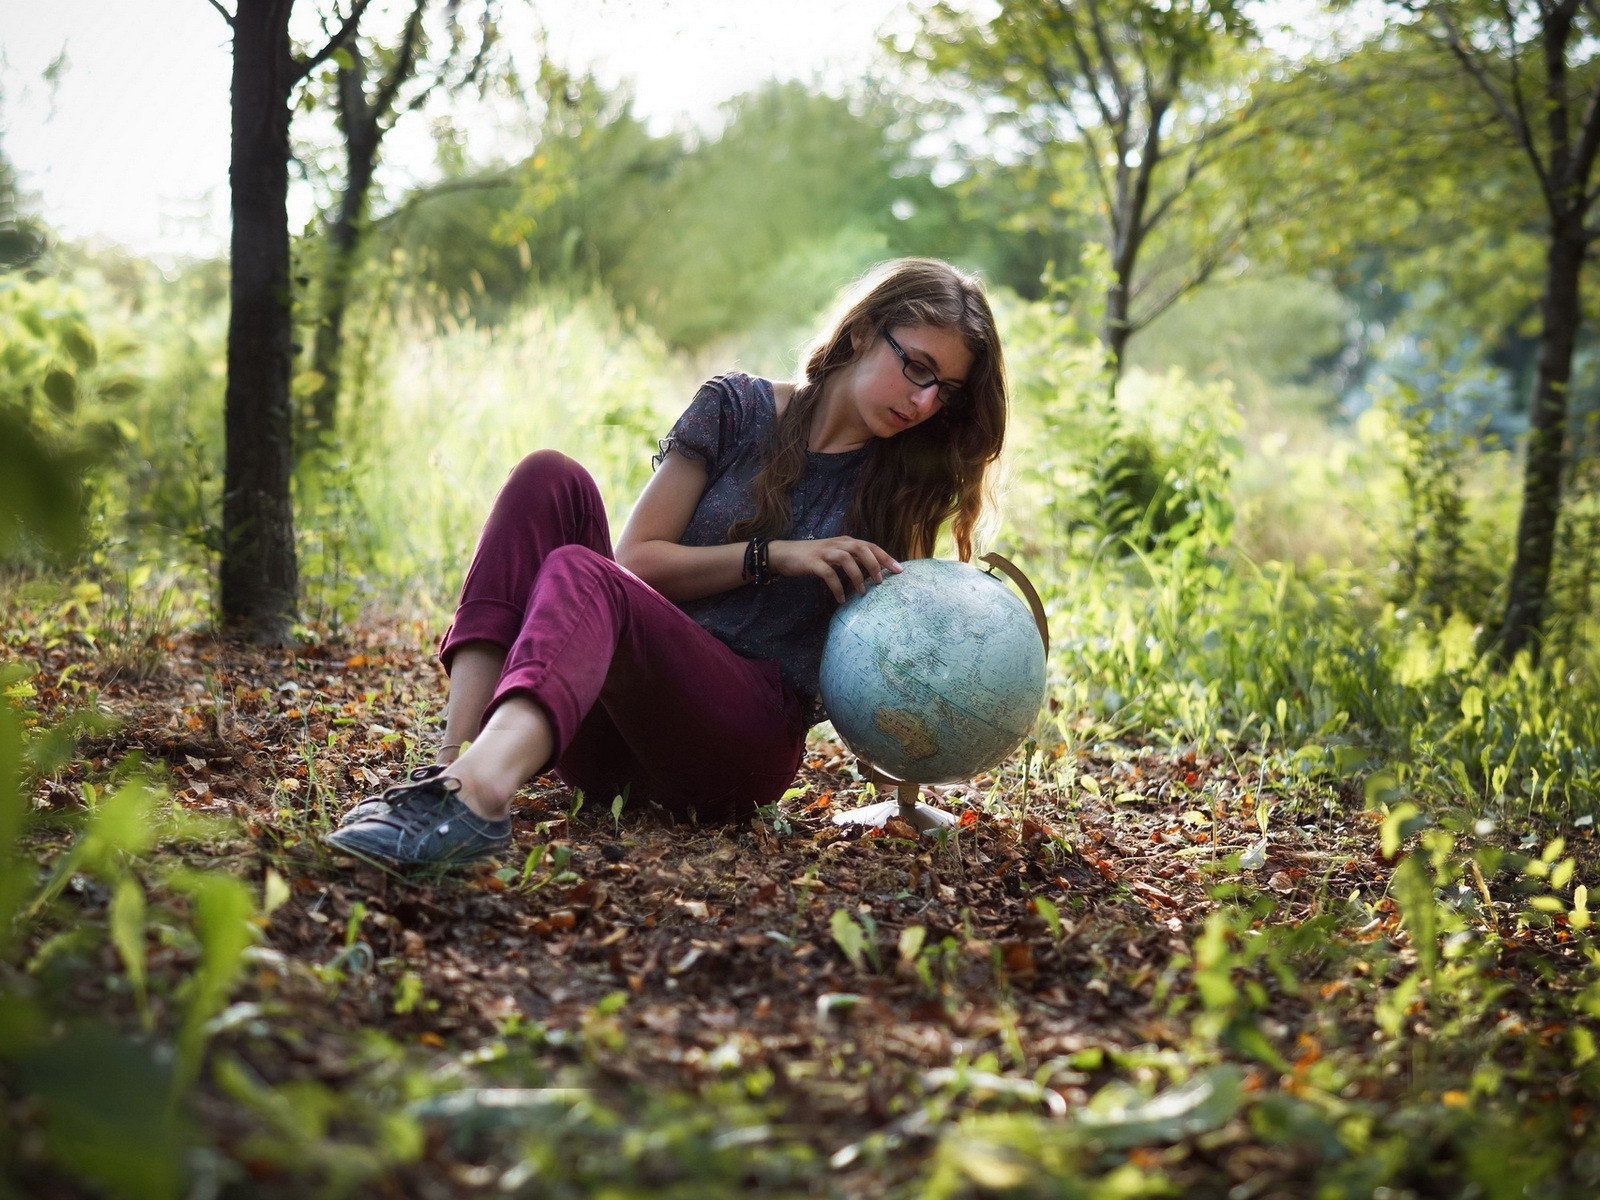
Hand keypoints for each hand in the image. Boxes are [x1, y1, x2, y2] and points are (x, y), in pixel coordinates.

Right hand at [769, 537, 901, 603]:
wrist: (783, 554)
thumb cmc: (812, 557)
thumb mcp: (835, 556)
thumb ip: (852, 561)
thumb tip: (873, 572)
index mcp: (845, 541)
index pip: (870, 546)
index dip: (885, 557)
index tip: (899, 570)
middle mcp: (837, 544)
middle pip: (861, 548)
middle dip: (874, 564)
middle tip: (881, 581)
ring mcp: (824, 552)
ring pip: (846, 559)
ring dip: (857, 575)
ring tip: (862, 592)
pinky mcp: (812, 562)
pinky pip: (828, 574)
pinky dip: (836, 587)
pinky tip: (841, 599)